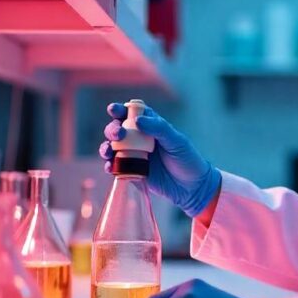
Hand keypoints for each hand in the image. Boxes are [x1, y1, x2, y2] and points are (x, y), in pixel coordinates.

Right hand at [99, 103, 221, 216]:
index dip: (120, 110)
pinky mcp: (131, 172)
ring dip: (106, 147)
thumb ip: (158, 128)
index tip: (113, 109)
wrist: (191, 187)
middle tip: (118, 134)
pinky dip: (109, 166)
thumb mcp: (176, 141)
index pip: (131, 114)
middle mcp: (138, 139)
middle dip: (112, 129)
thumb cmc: (187, 159)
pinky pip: (115, 167)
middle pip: (117, 129)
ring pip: (112, 147)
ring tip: (108, 151)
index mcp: (150, 126)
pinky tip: (111, 167)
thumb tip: (137, 120)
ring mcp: (133, 155)